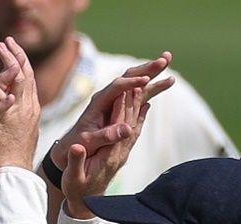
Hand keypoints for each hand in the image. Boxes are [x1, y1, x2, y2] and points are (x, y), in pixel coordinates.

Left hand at [0, 37, 40, 170]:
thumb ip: (16, 119)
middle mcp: (28, 110)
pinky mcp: (7, 124)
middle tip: (7, 41)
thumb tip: (12, 111)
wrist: (12, 177)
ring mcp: (20, 115)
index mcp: (30, 111)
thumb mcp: (18, 134)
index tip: (15, 50)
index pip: (28, 82)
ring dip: (7, 63)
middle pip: (26, 76)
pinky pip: (0, 101)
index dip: (22, 64)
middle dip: (17, 56)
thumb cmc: (12, 160)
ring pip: (18, 81)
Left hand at [50, 52, 175, 170]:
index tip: (146, 80)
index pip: (116, 87)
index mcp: (98, 103)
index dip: (130, 83)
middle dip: (146, 68)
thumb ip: (106, 135)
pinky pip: (139, 93)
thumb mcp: (90, 142)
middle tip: (165, 59)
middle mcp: (107, 97)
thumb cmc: (77, 145)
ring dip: (152, 73)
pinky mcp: (122, 107)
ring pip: (136, 82)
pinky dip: (153, 86)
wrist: (71, 147)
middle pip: (128, 77)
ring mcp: (116, 101)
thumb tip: (127, 130)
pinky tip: (166, 81)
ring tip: (169, 62)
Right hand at [62, 84, 151, 217]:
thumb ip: (76, 161)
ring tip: (144, 86)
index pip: (118, 127)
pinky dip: (138, 117)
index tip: (125, 90)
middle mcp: (120, 153)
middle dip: (136, 100)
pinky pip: (133, 131)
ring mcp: (123, 153)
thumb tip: (77, 146)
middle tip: (142, 79)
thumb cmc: (76, 189)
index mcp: (109, 156)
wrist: (86, 204)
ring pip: (134, 124)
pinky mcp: (121, 153)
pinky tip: (144, 106)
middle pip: (131, 122)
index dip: (121, 108)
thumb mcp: (73, 177)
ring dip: (139, 105)